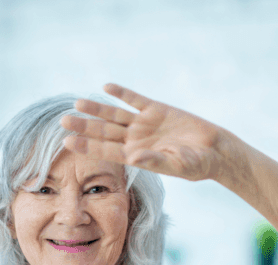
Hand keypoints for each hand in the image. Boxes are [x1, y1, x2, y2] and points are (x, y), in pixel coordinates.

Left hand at [61, 84, 224, 181]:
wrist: (214, 150)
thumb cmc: (195, 165)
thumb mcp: (175, 165)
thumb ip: (153, 162)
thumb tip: (133, 159)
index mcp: (136, 156)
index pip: (105, 151)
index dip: (86, 146)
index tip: (67, 142)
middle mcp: (135, 140)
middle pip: (104, 132)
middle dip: (84, 126)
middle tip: (63, 120)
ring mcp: (144, 124)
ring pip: (115, 115)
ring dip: (97, 108)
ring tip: (78, 103)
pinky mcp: (156, 110)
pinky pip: (135, 99)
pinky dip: (122, 93)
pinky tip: (106, 87)